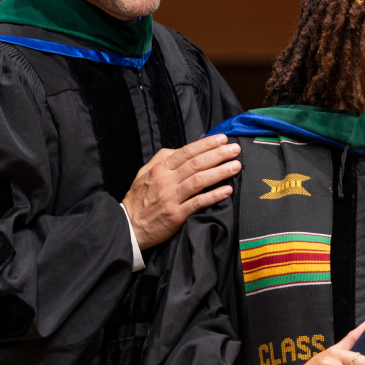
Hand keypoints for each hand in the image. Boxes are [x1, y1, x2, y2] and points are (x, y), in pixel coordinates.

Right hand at [122, 134, 240, 249]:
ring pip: (199, 181)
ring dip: (220, 172)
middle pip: (196, 164)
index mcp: (160, 168)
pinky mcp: (176, 215)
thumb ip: (164, 158)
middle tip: (235, 149)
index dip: (206, 144)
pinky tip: (227, 190)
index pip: (187, 152)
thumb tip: (185, 148)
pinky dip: (213, 196)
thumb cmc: (139, 198)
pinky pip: (197, 203)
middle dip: (218, 154)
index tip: (222, 138)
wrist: (128, 226)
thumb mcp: (146, 172)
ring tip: (236, 166)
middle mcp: (166, 181)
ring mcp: (171, 198)